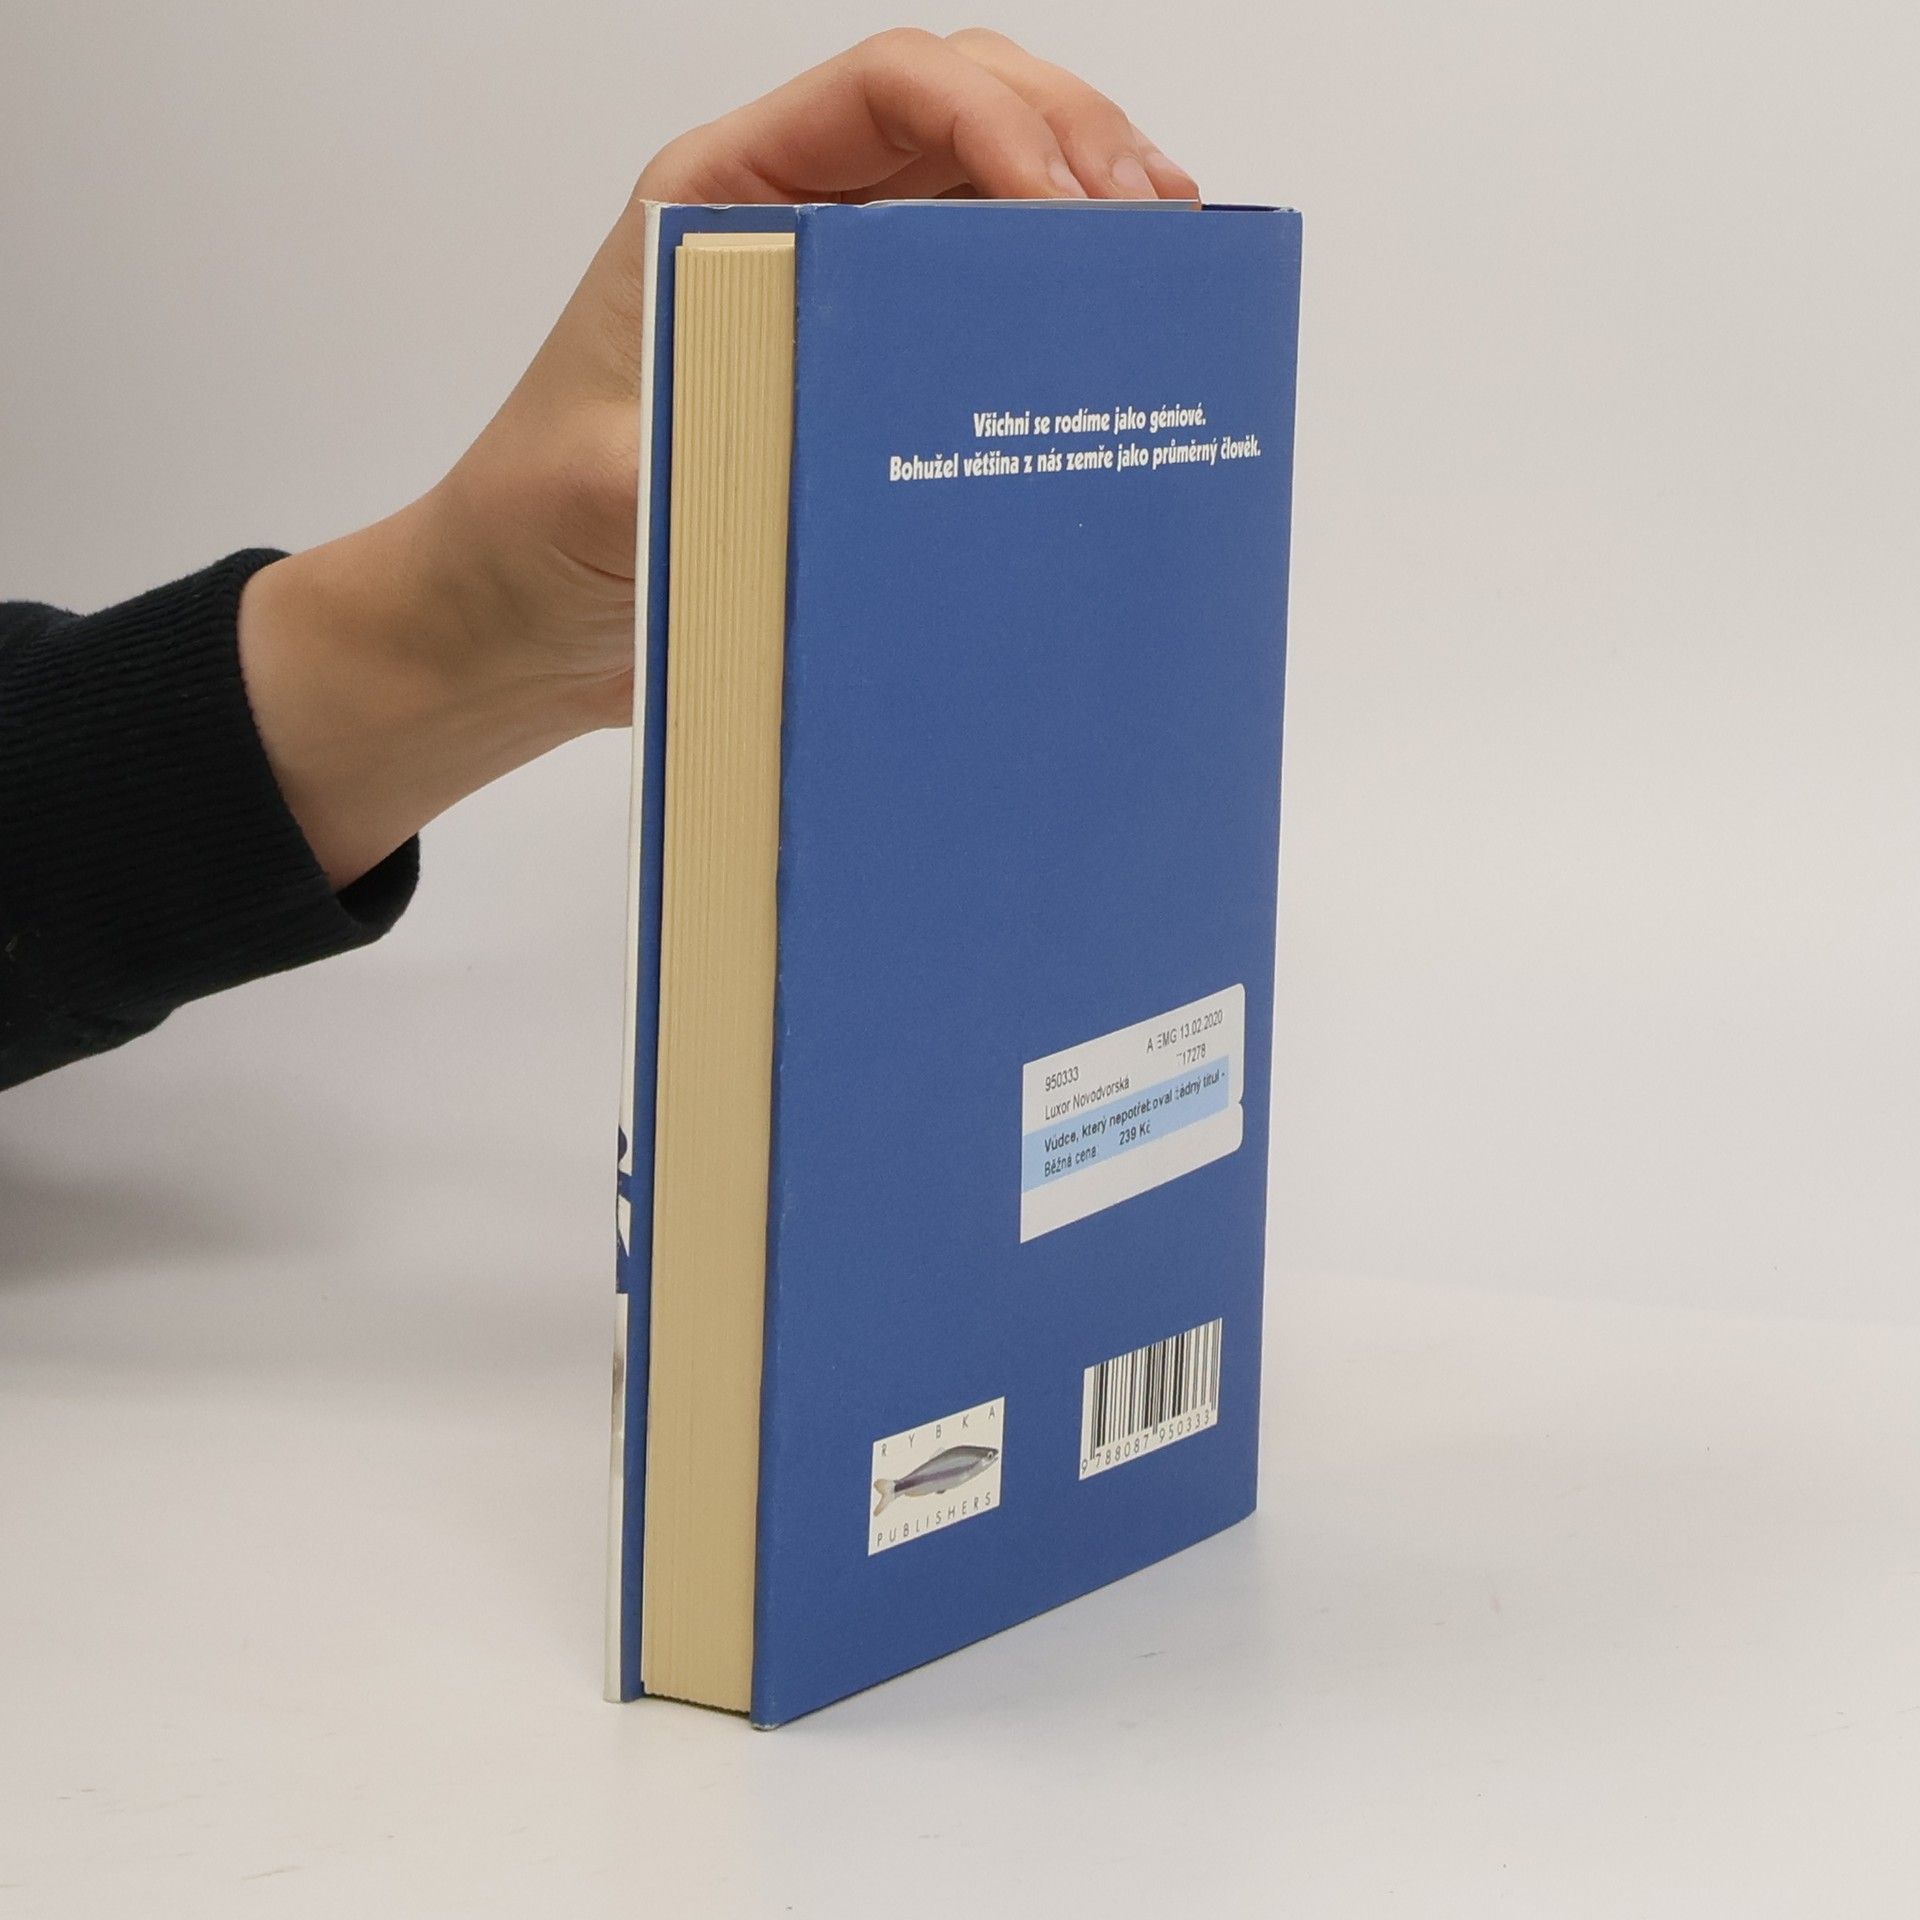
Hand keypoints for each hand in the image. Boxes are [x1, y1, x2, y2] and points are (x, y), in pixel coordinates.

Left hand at [239, 31, 1197, 887]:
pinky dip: (1049, 306)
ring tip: (1169, 255)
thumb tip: (874, 431)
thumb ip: (731, 440)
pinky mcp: (858, 382)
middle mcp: (787, 230)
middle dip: (1074, 141)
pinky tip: (1111, 334)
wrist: (516, 620)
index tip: (1070, 214)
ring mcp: (830, 302)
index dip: (998, 122)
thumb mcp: (618, 480)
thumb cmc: (536, 531)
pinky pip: (972, 312)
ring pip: (982, 201)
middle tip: (1159, 221)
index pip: (885, 92)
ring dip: (1082, 208)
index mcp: (718, 201)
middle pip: (960, 116)